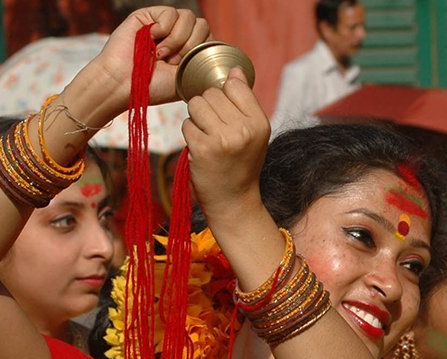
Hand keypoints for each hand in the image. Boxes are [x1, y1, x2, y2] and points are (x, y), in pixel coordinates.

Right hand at [78, 7, 211, 119]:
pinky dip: (165, 29)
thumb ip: (206, 68)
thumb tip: (232, 67)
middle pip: (203, 26)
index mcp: (189, 50)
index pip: (210, 39)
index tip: (186, 68)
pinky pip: (171, 12)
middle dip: (191, 47)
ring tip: (161, 54)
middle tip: (173, 62)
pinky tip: (153, 40)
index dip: (203, 52)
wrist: (124, 85)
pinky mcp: (150, 15)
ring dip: (178, 39)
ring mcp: (164, 24)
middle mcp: (178, 35)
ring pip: (190, 18)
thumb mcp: (188, 81)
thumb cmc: (153, 88)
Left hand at [182, 68, 270, 217]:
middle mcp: (244, 129)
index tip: (226, 113)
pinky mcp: (203, 149)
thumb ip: (244, 101)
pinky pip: (187, 124)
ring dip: (196, 119)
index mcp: (260, 122)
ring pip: (196, 105)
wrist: (234, 201)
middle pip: (212, 93)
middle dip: (208, 108)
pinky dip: (190, 135)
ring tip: (207, 136)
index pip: (235, 85)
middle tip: (215, 130)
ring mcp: (223, 139)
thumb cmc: (241, 164)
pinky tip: (200, 148)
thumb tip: (235, 70)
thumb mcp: (253, 133)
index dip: (224, 96)